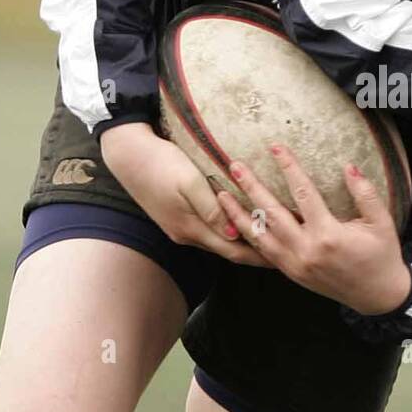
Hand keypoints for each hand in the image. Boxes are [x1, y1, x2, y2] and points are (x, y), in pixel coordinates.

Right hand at [99, 123, 269, 265]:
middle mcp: (185, 234)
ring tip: (268, 238)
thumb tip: (234, 233)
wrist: (127, 153)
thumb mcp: (189, 182)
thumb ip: (212, 209)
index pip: (233, 251)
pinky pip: (208, 230)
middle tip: (284, 253)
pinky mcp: (175, 217)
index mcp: (191, 228)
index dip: (259, 257)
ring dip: (242, 242)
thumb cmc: (161, 162)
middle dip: (255, 253)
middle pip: (228, 250)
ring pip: (218, 241)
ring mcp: (179, 227)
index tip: (283, 258)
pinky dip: (228, 230)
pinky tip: (239, 223)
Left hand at [217, 142, 411, 315]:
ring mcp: (295, 264)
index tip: (276, 147)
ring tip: (221, 194)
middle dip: (251, 187)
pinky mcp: (291, 273)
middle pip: (271, 213)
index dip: (288, 167)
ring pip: (259, 236)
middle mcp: (306, 250)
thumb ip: (365, 193)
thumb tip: (348, 166)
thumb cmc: (382, 255)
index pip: (303, 193)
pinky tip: (235, 222)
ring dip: (239, 214)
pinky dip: (248, 237)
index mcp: (329, 235)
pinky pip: (263, 253)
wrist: (377, 296)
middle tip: (235, 165)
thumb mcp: (382, 222)